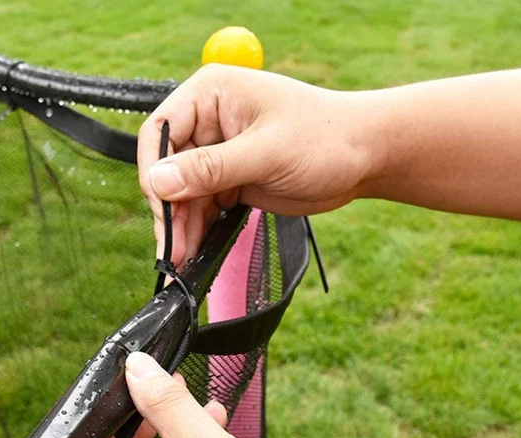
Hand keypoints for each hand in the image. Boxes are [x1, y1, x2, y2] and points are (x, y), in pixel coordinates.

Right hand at [138, 64, 375, 263]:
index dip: (155, 171)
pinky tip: (194, 251)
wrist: (365, 158)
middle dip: (169, 210)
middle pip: (167, 169)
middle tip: (173, 248)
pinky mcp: (229, 180)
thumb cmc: (325, 137)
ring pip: (182, 194)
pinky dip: (197, 230)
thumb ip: (211, 168)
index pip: (160, 132)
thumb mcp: (266, 152)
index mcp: (212, 94)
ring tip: (181, 259)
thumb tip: (160, 182)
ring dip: (181, 227)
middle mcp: (208, 121)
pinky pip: (201, 207)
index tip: (163, 207)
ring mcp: (218, 153)